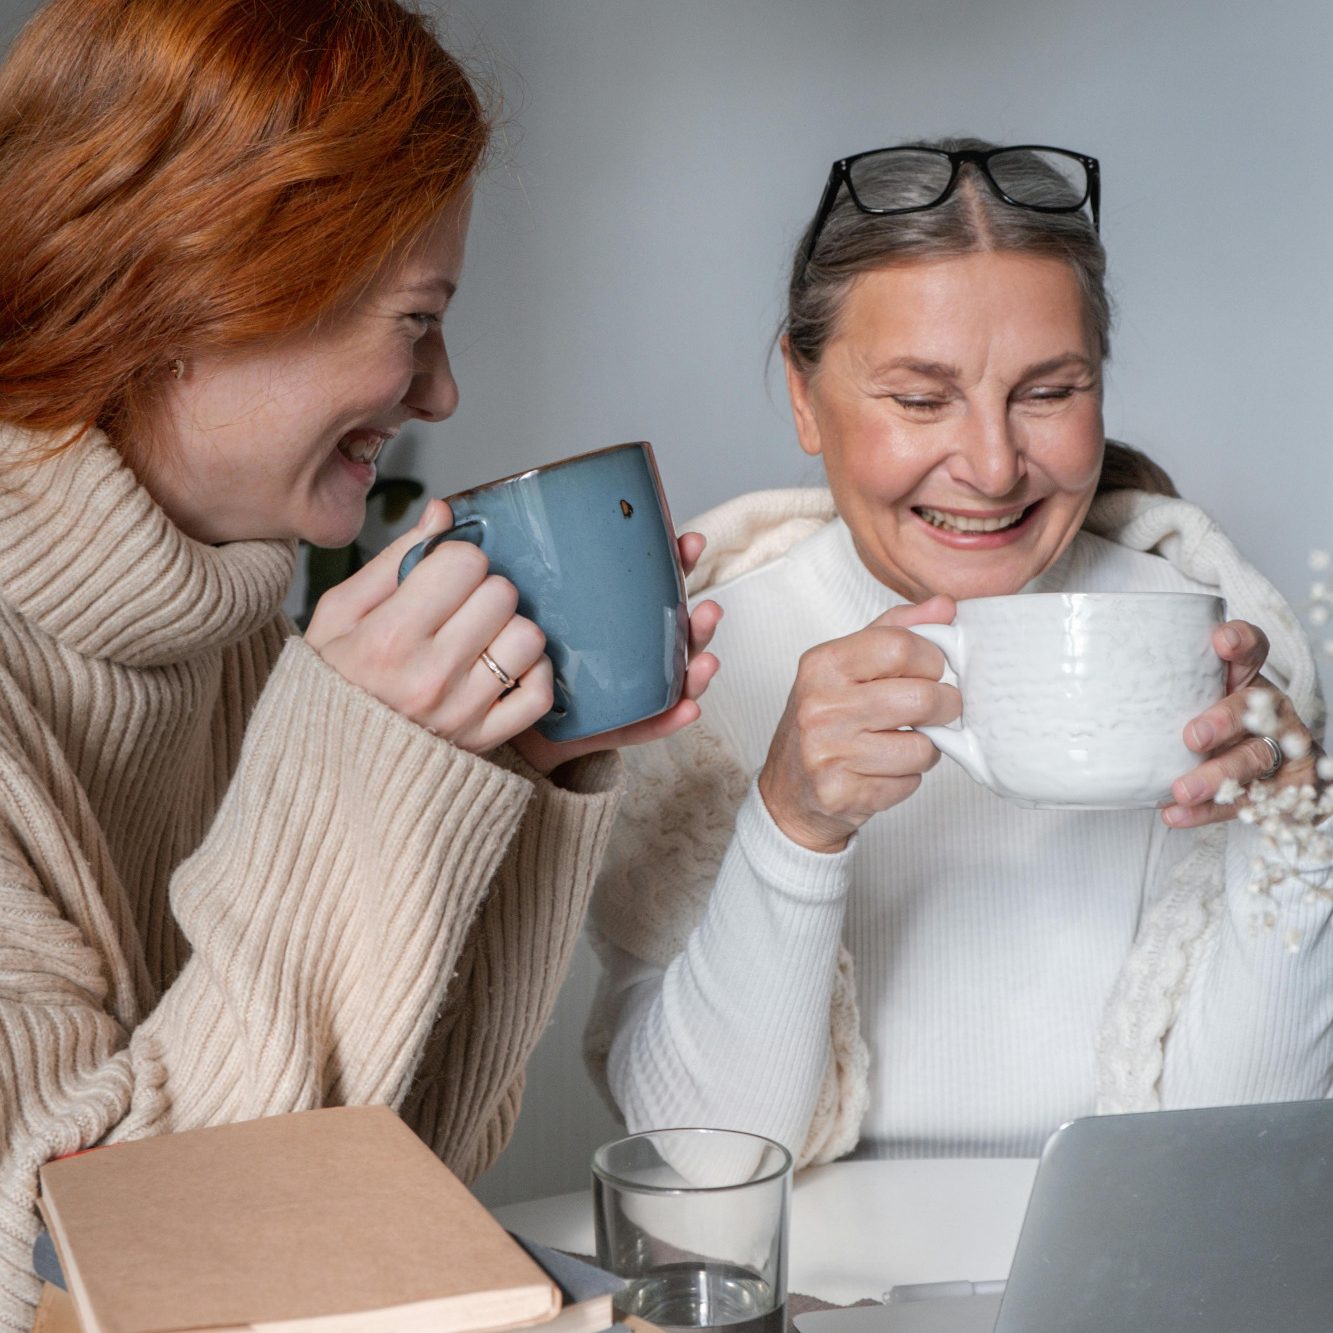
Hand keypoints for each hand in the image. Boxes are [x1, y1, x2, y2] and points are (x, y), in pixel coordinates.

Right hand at [305, 500, 553, 751]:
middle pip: (501, 593)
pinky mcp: (486, 741)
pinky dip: (531, 674)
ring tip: (478, 639)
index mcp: (389, 636)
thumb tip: (443, 513)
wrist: (323, 764)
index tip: (440, 578)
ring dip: (508, 630)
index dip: (455, 560)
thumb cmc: (332, 681)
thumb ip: (393, 558)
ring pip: (528, 638)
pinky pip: (540, 692)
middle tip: (457, 608)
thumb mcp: (339, 614)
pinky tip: (502, 668)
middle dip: (482, 590)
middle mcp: (431, 675)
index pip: (465, 562)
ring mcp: (463, 711)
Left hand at [510, 530, 722, 774]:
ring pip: (672, 680)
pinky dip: (670, 719)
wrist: (490, 711)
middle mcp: (627, 652)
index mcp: (611, 616)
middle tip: (708, 609)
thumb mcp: (513, 601)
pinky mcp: (611, 728)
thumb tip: (454, 504)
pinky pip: (646, 725)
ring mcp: (625, 691)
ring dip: (697, 670)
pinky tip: (688, 710)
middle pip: (675, 635)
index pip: (652, 585)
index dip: (677, 564)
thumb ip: (508, 564)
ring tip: (707, 662)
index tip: (689, 542)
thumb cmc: (505, 647)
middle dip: (699, 622)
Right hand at [757, 595, 961, 853]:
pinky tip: (885, 770)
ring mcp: (827, 752)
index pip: (900, 645)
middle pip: (920, 697)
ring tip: (906, 742)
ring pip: (922, 747)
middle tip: (940, 708)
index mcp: (822, 664)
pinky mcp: (840, 792)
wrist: (789, 789)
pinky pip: (908, 782)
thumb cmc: (825, 718)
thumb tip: (945, 606)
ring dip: (927, 747)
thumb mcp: (848, 665)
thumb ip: (896, 630)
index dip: (932, 658)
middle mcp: (820, 706)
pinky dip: (907, 778)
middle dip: (946, 705)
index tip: (932, 669)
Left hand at [1163, 618, 1324, 827]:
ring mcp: (1279, 749)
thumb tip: (1082, 694)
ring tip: (1182, 790)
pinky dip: (1209, 811)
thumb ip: (1158, 694)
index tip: (1221, 641)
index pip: (1252, 652)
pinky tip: (1177, 814)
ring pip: (1253, 759)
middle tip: (1192, 737)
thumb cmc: (1212, 729)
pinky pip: (1247, 801)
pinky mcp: (1284, 788)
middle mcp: (1267, 712)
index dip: (1241, 642)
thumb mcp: (1187, 705)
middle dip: (1224, 720)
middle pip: (1252, 708)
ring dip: (1217, 775)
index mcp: (1245, 683)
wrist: (1271, 779)